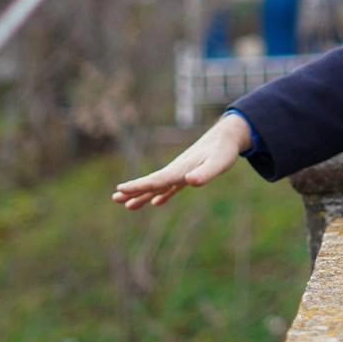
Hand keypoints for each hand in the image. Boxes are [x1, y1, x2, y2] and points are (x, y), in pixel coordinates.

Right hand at [111, 113, 252, 209]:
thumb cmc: (224, 151)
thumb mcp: (219, 163)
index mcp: (180, 169)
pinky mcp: (188, 174)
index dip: (138, 186)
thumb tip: (188, 181)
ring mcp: (181, 173)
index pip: (156, 180)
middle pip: (152, 183)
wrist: (228, 136)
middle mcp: (177, 171)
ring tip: (127, 205)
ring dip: (142, 195)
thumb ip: (205, 173)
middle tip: (114, 198)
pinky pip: (170, 187)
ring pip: (158, 186)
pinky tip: (155, 202)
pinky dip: (161, 195)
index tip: (121, 189)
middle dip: (133, 191)